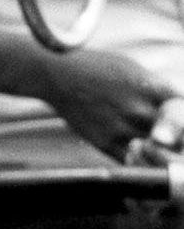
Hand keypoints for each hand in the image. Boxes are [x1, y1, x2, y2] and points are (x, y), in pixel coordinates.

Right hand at [39, 48, 177, 161]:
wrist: (57, 75)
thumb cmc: (95, 67)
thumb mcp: (132, 68)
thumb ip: (156, 88)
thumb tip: (176, 104)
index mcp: (151, 87)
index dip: (183, 121)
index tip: (180, 126)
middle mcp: (139, 109)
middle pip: (176, 137)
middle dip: (176, 140)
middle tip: (168, 140)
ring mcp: (122, 127)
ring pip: (156, 153)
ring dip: (158, 153)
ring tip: (152, 147)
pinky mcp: (104, 142)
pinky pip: (132, 161)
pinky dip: (138, 160)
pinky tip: (136, 153)